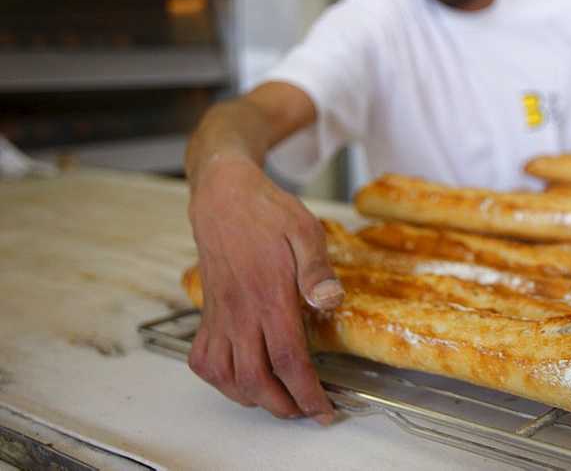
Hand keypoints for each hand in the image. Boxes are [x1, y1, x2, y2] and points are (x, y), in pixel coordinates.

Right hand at [186, 153, 342, 423]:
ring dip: (252, 398)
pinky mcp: (208, 311)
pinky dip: (221, 380)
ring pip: (227, 376)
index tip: (323, 409)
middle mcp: (241, 311)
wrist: (223, 195)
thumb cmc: (267, 211)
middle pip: (256, 379)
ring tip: (279, 402)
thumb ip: (317, 269)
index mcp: (270, 296)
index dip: (307, 392)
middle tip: (306, 411)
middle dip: (283, 406)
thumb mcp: (305, 230)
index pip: (287, 359)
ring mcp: (221, 313)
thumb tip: (330, 300)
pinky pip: (203, 358)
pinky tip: (241, 380)